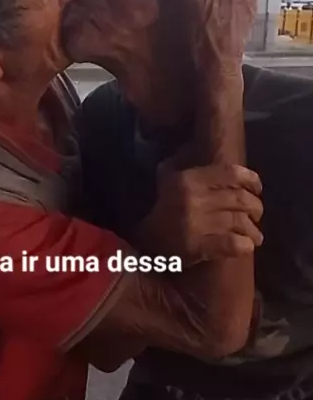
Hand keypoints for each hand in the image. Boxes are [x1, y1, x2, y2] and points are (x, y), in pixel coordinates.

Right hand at [140, 164, 262, 263]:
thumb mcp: (168, 180)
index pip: (230, 173)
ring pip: (239, 222)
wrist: (141, 242)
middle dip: (255, 207)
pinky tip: (247, 246)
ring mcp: (197, 224)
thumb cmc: (160, 209)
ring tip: (256, 235)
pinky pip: (233, 244)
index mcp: (188, 179)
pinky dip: (245, 245)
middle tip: (256, 214)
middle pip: (239, 198)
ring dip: (253, 230)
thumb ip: (185, 165)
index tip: (257, 188)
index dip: (251, 179)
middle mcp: (194, 198)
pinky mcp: (198, 247)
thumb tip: (202, 153)